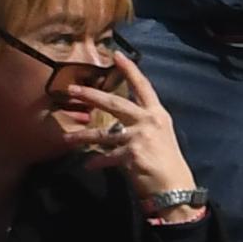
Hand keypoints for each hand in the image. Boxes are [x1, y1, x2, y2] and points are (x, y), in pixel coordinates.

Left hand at [65, 56, 189, 189]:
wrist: (175, 187)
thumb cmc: (167, 163)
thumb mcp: (160, 136)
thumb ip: (142, 125)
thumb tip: (120, 122)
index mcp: (158, 114)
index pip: (143, 87)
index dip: (130, 70)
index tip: (117, 55)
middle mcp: (149, 121)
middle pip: (115, 103)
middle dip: (91, 95)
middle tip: (72, 89)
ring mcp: (139, 136)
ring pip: (102, 133)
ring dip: (82, 136)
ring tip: (67, 138)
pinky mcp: (130, 153)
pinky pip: (105, 156)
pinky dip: (96, 162)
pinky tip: (88, 165)